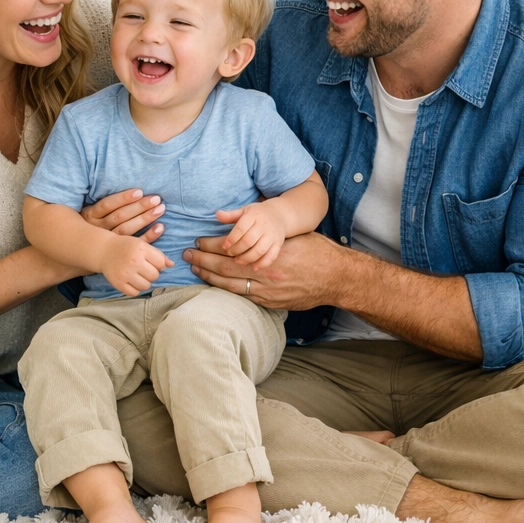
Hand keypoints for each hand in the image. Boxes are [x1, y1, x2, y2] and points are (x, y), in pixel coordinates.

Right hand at [81, 188, 165, 243]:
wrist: (87, 247)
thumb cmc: (94, 222)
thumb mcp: (93, 211)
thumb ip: (106, 202)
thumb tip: (133, 189)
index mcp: (91, 215)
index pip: (107, 205)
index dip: (123, 198)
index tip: (140, 192)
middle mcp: (98, 228)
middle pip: (119, 216)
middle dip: (139, 207)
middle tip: (156, 199)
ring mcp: (108, 242)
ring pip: (127, 230)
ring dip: (145, 219)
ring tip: (160, 209)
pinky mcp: (118, 251)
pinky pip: (134, 243)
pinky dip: (148, 236)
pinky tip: (159, 228)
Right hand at [103, 235, 173, 297]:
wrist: (104, 250)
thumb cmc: (126, 246)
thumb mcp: (142, 244)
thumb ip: (158, 254)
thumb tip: (172, 265)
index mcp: (141, 249)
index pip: (161, 263)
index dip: (160, 265)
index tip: (153, 263)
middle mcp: (133, 261)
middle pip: (154, 276)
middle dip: (152, 274)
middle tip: (145, 270)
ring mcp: (125, 273)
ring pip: (146, 286)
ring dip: (145, 282)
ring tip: (138, 276)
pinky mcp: (118, 283)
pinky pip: (134, 293)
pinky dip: (135, 289)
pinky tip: (131, 281)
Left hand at [184, 231, 356, 309]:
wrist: (336, 277)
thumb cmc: (316, 250)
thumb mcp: (292, 234)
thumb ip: (267, 231)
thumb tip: (241, 220)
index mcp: (267, 251)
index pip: (232, 248)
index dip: (212, 245)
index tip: (198, 240)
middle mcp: (265, 272)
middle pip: (225, 267)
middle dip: (203, 261)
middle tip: (186, 255)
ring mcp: (267, 290)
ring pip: (229, 285)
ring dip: (209, 277)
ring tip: (194, 270)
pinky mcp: (271, 302)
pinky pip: (242, 297)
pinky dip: (225, 291)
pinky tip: (215, 285)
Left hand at [213, 204, 283, 268]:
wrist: (279, 215)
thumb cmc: (257, 214)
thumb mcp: (244, 211)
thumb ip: (231, 215)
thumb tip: (217, 214)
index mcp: (253, 215)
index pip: (241, 228)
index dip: (231, 238)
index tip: (224, 246)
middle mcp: (264, 225)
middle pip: (249, 240)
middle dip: (237, 249)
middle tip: (230, 253)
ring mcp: (272, 236)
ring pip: (260, 250)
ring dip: (247, 258)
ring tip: (238, 261)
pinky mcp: (278, 244)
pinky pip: (272, 256)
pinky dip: (263, 263)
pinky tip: (254, 267)